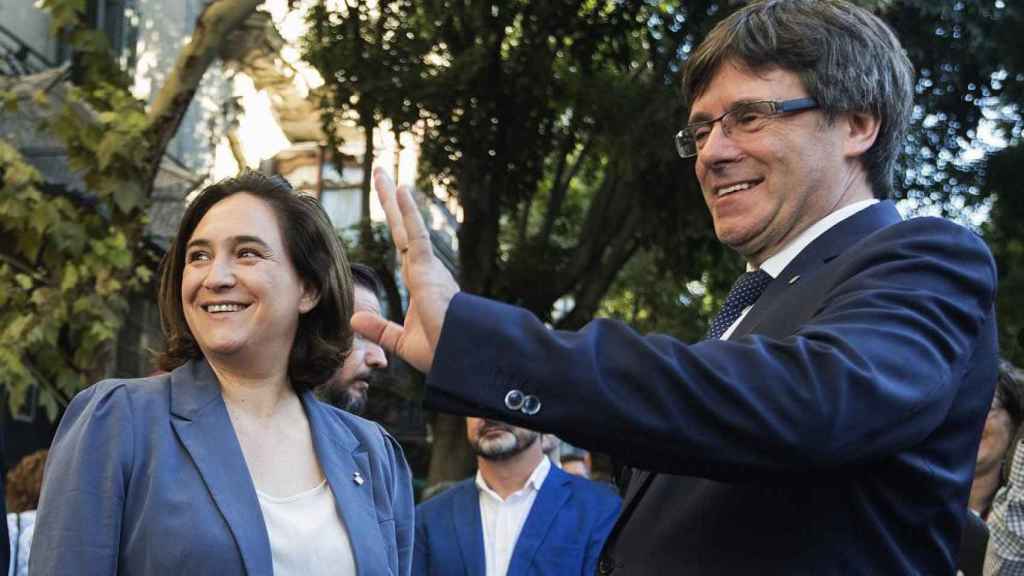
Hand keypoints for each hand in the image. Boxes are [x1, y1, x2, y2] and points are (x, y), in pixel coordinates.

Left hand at [350, 168, 459, 372]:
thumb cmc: (442, 351)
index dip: (396, 223)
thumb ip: (379, 328)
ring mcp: (428, 267)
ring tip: (381, 173)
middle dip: (390, 202)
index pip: (402, 245)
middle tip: (380, 174)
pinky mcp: (428, 270)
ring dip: (393, 199)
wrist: (460, 357)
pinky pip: (417, 235)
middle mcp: (426, 269)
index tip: (390, 203)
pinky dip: (408, 212)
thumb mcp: (402, 341)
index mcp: (422, 282)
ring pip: (406, 225)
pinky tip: (402, 190)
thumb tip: (354, 318)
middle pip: (402, 228)